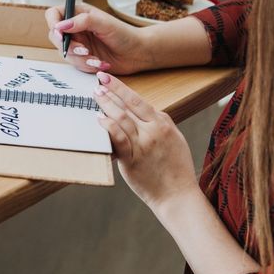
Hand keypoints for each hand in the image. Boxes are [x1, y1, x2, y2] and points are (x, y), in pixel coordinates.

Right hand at [45, 3, 149, 74]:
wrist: (138, 53)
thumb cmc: (125, 34)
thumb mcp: (104, 23)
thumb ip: (83, 21)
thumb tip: (61, 25)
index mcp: (79, 13)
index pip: (54, 14)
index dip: (53, 23)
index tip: (61, 34)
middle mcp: (76, 28)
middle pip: (56, 36)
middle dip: (68, 46)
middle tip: (83, 49)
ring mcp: (78, 43)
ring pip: (64, 53)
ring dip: (80, 58)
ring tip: (96, 59)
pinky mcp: (82, 58)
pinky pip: (75, 64)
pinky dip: (86, 65)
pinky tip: (99, 63)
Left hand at [93, 71, 198, 211]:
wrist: (178, 195)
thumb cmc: (176, 167)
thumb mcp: (175, 137)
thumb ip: (159, 122)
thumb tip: (141, 110)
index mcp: (163, 123)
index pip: (137, 99)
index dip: (120, 87)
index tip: (107, 78)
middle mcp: (153, 131)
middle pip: (127, 106)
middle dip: (110, 92)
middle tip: (97, 82)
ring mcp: (142, 146)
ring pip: (121, 119)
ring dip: (106, 105)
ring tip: (96, 96)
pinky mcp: (132, 161)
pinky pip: (118, 140)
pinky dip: (108, 127)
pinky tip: (99, 119)